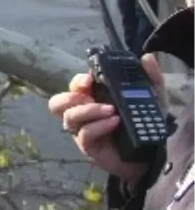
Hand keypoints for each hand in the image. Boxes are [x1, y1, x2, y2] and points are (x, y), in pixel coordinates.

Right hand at [46, 54, 165, 183]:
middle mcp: (83, 114)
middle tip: (90, 96)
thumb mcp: (152, 97)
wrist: (152, 153)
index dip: (78, 81)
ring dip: (88, 111)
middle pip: (57, 103)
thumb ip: (150, 77)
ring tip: (111, 110)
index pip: (74, 87)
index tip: (91, 79)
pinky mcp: (89, 147)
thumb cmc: (145, 124)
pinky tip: (115, 122)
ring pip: (69, 118)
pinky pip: (84, 134)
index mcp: (92, 99)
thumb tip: (146, 57)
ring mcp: (83, 131)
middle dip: (70, 96)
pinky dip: (98, 125)